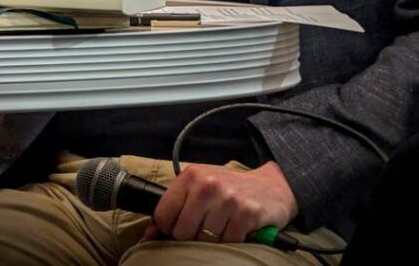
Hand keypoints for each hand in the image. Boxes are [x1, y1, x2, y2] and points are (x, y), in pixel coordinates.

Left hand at [142, 161, 297, 243]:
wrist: (270, 187)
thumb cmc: (228, 190)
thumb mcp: (199, 190)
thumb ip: (174, 209)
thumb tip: (148, 236)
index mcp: (191, 175)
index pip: (163, 215)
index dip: (170, 227)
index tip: (183, 224)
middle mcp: (208, 184)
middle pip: (182, 232)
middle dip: (193, 235)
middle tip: (207, 224)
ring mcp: (228, 199)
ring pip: (204, 240)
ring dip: (214, 239)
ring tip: (224, 224)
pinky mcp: (246, 214)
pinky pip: (227, 243)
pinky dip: (231, 241)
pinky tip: (237, 227)